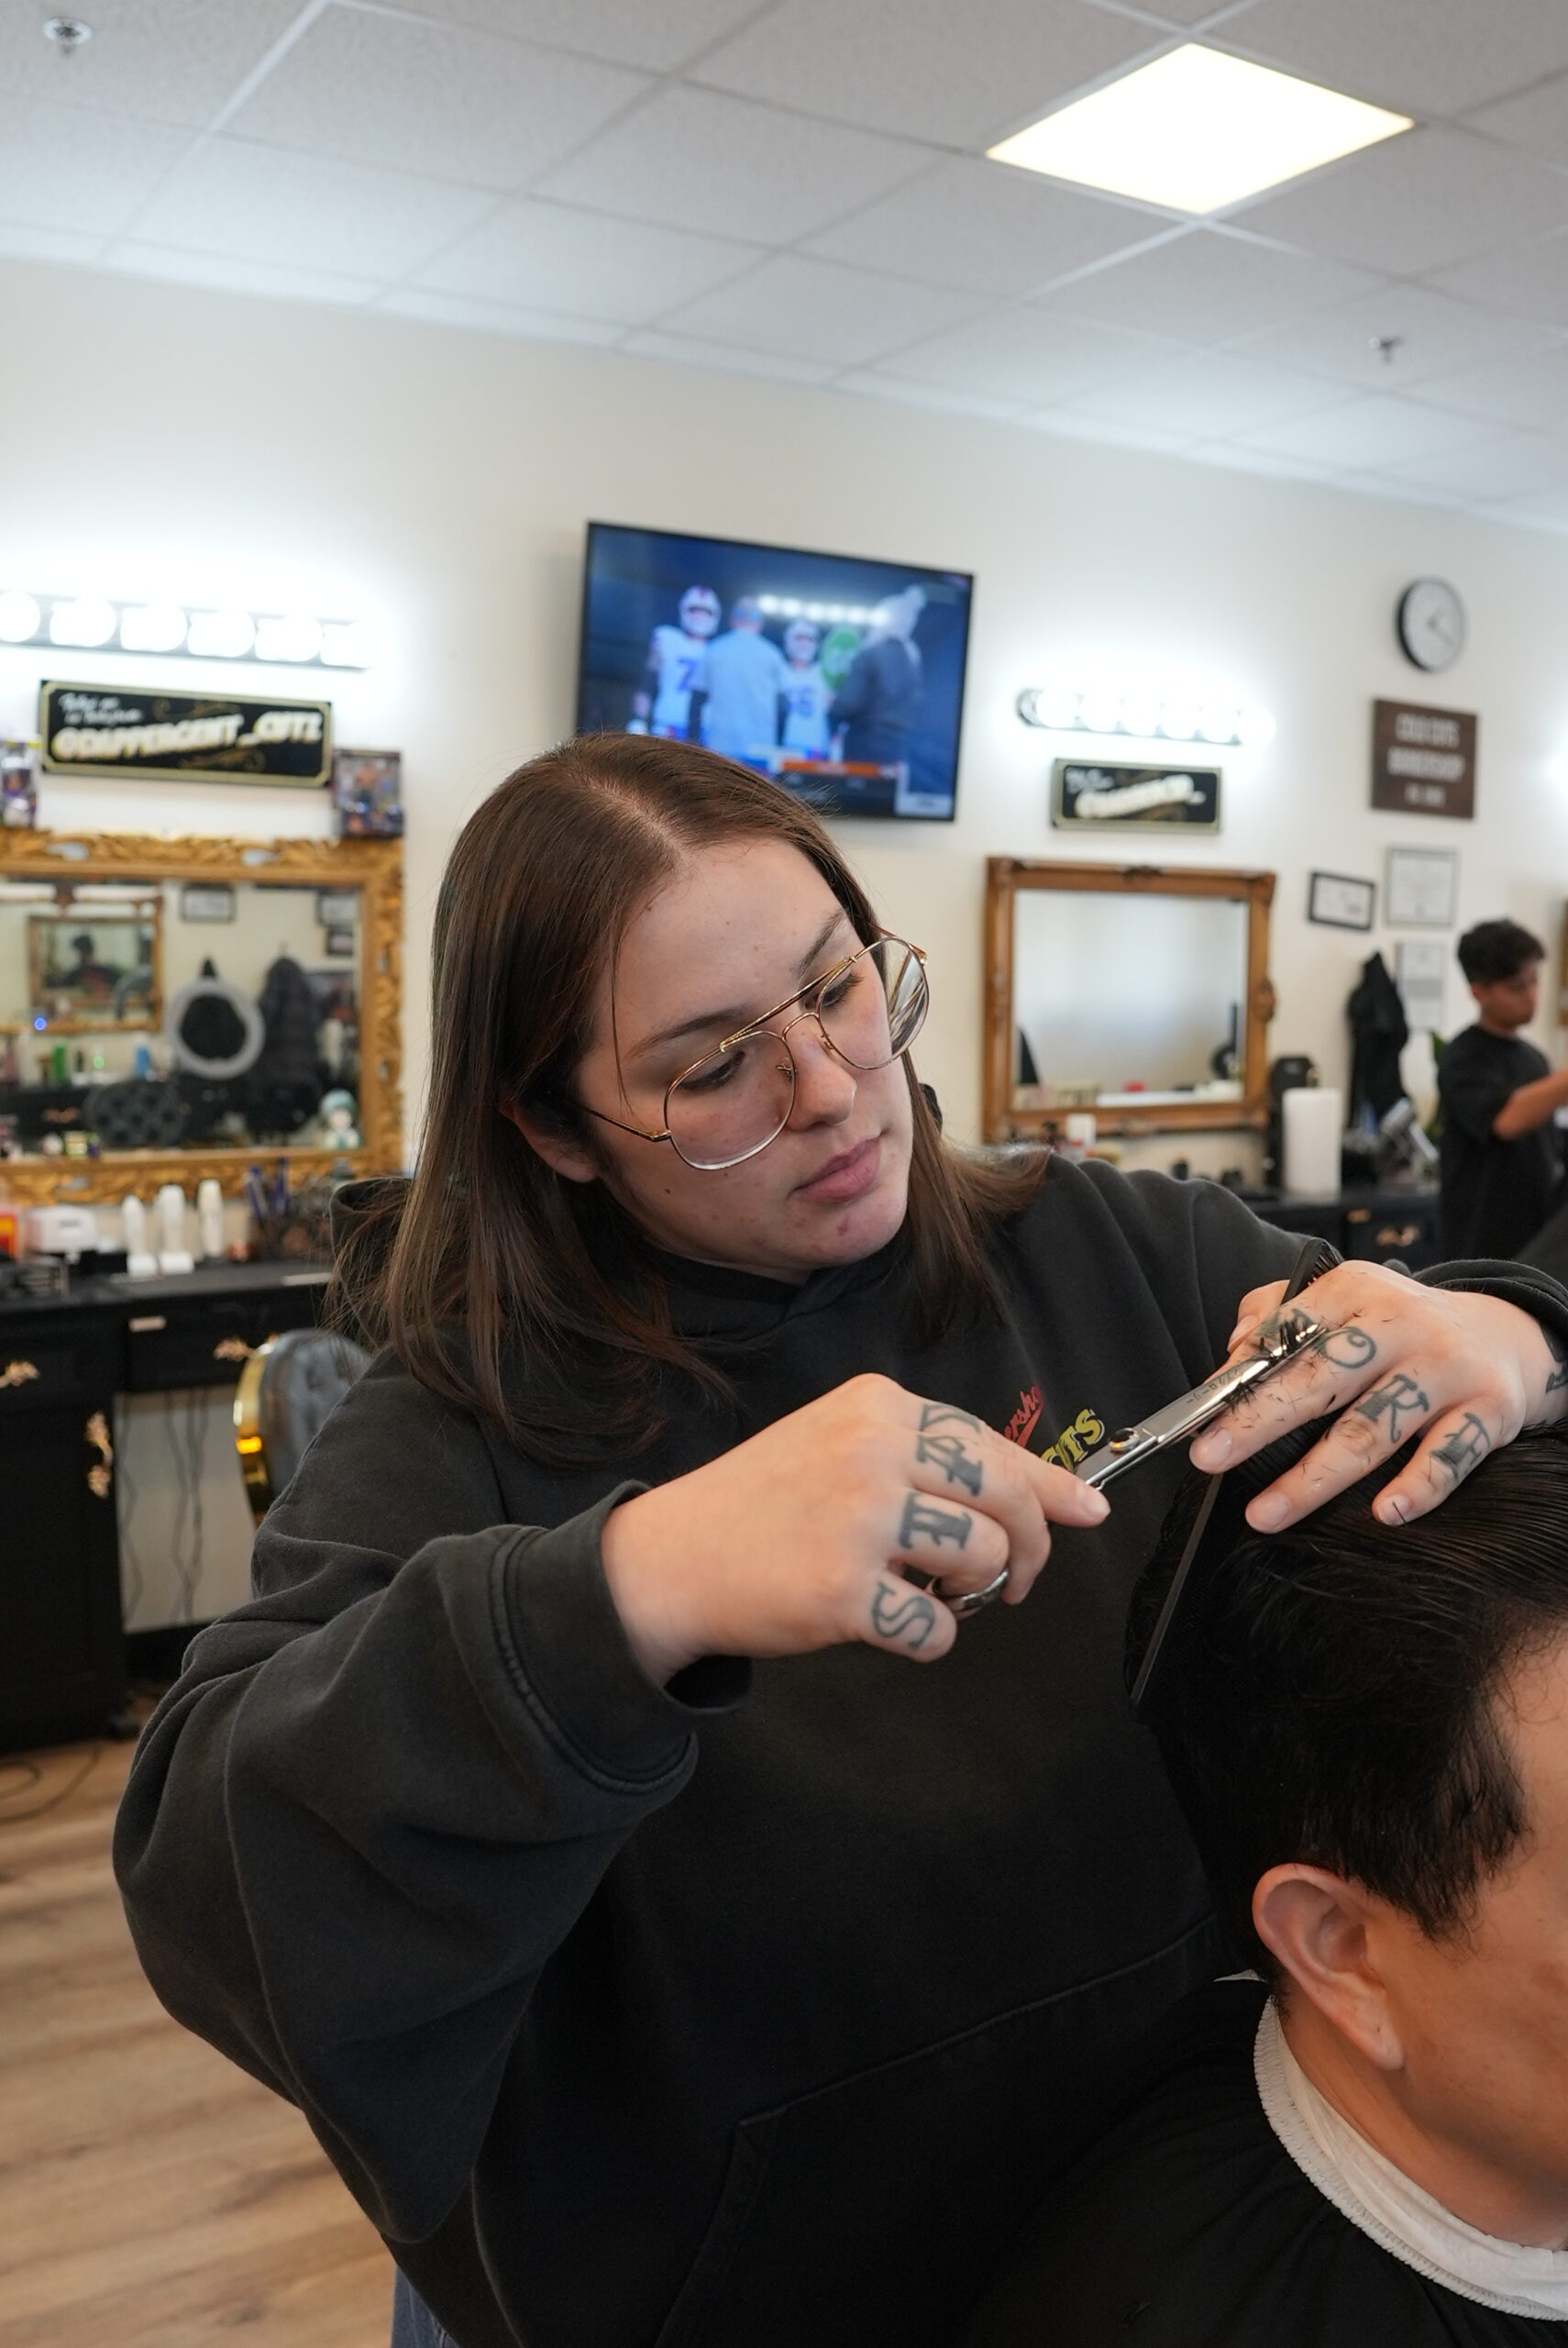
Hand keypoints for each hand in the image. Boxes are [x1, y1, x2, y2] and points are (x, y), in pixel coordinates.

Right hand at [600, 1373, 1109, 1680]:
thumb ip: (929, 1459)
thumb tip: (1056, 1494)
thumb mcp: (839, 1444)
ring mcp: (859, 1519)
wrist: (673, 1556)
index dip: (1049, 1484)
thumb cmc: (765, 1503)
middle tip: (1015, 1578)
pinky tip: (892, 1622)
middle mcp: (873, 1451)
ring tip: (932, 1592)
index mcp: (877, 1406)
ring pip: (982, 1558)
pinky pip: (936, 1628)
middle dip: (1031, 1546)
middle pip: (1005, 1496)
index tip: (1086, 1510)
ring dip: (973, 1591)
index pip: (990, 1442)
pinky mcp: (844, 1590)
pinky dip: (929, 1638)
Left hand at [1189, 1263, 1567, 1531]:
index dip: (1242, 1374)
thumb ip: (1280, 1314)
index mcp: (1354, 1291)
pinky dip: (1418, 1487)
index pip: (1288, 1331)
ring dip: (1314, 1477)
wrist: (1505, 1333)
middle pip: (1322, 1378)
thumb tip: (1234, 1349)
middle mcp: (1400, 1326)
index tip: (1201, 1414)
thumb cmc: (1398, 1327)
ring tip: (1265, 1512)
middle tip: (1210, 1456)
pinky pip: (1449, 1457)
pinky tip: (1385, 1513)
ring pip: (1372, 1429)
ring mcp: (1444, 1369)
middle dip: (1259, 1421)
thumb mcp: (1343, 1299)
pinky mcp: (1486, 1410)